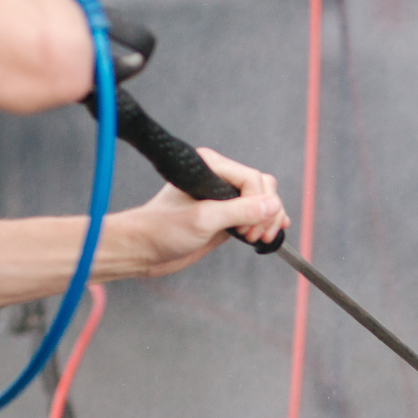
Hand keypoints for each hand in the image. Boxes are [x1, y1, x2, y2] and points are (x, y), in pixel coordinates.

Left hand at [99, 149, 289, 279]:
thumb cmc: (162, 230)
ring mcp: (225, 198)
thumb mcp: (203, 220)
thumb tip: (273, 205)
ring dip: (269, 220)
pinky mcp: (227, 216)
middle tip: (253, 235)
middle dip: (266, 213)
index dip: (257, 204)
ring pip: (264, 201)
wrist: (144, 250)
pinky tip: (270, 234)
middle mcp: (219, 177)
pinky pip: (256, 215)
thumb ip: (240, 211)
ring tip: (257, 239)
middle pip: (263, 187)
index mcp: (211, 167)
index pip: (253, 179)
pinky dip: (267, 223)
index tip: (247, 228)